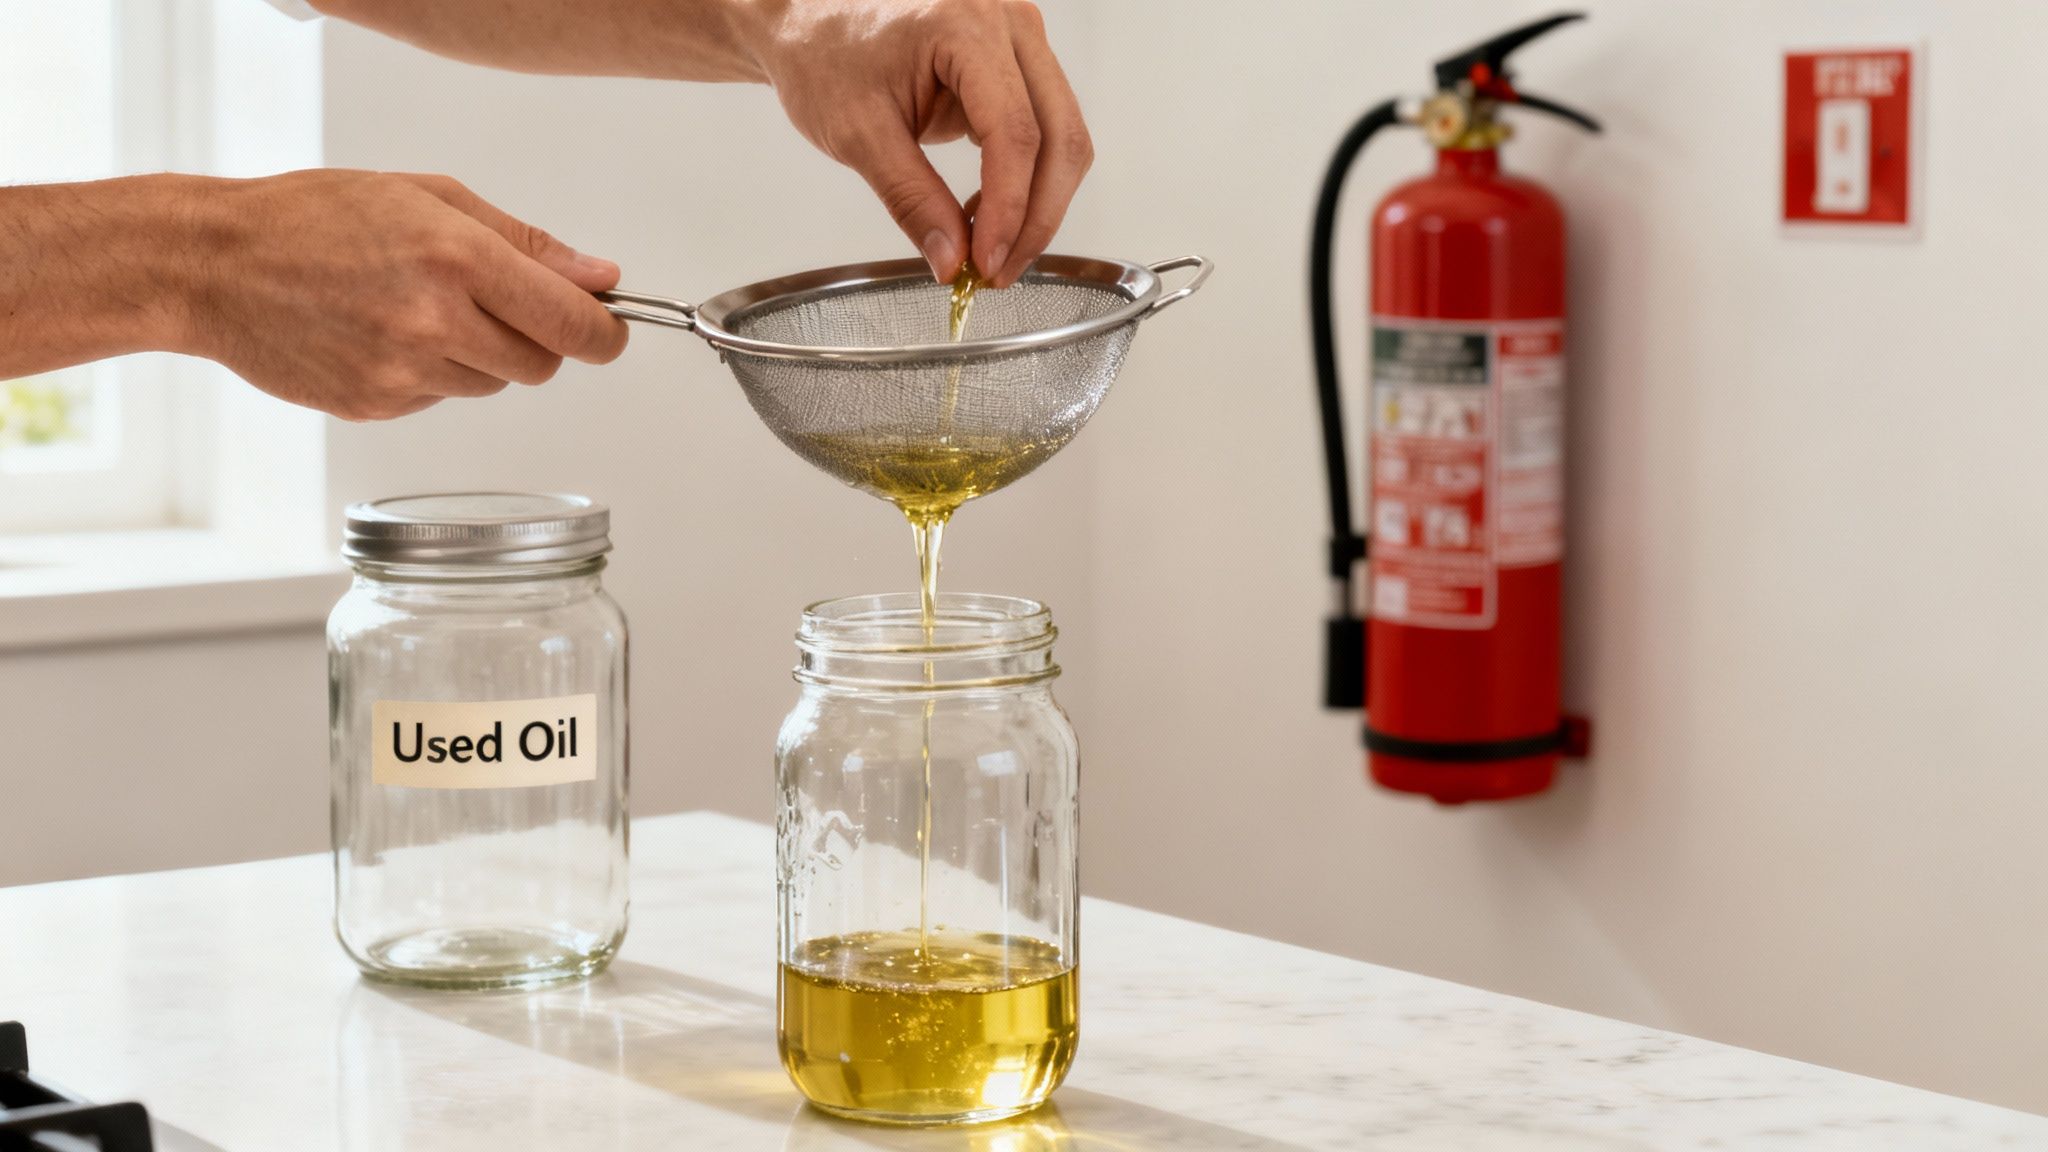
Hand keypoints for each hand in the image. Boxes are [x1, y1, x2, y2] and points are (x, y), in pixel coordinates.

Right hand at [182, 170, 628, 420]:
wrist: (214, 265)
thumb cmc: (314, 218)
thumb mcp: (429, 198)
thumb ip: (526, 243)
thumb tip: (600, 279)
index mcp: (457, 258)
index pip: (572, 324)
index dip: (604, 334)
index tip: (608, 331)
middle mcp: (435, 321)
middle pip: (540, 365)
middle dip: (537, 341)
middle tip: (492, 304)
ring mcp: (404, 372)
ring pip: (492, 386)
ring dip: (479, 356)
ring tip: (419, 310)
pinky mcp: (377, 407)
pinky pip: (440, 400)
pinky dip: (431, 375)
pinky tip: (382, 335)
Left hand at [750, 0, 1091, 286]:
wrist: (809, 21)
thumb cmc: (824, 56)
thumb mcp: (859, 134)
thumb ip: (911, 200)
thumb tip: (954, 261)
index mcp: (965, 26)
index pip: (1015, 132)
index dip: (1010, 209)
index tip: (987, 263)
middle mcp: (1008, 23)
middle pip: (1059, 136)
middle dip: (1036, 218)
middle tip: (999, 272)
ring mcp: (1020, 39)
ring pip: (1063, 138)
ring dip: (1038, 205)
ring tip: (990, 251)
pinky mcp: (1018, 63)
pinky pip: (1046, 131)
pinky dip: (1026, 182)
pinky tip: (986, 216)